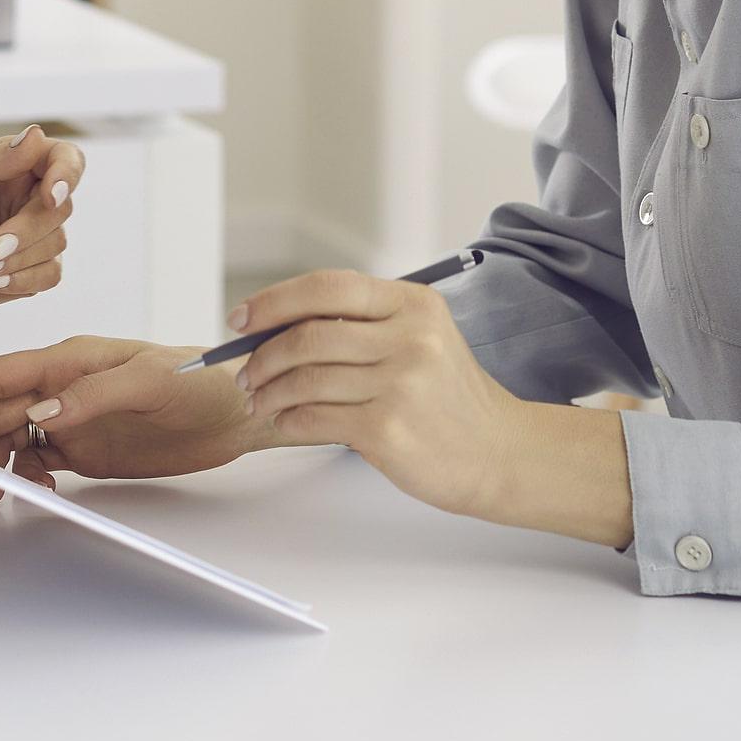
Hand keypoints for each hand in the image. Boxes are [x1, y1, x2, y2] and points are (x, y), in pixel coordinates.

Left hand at [0, 125, 85, 335]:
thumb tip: (36, 135)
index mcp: (12, 167)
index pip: (63, 158)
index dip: (67, 173)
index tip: (52, 196)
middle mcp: (28, 197)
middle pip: (61, 207)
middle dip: (28, 230)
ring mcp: (32, 235)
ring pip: (57, 242)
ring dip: (19, 259)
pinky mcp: (30, 269)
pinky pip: (50, 274)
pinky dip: (22, 280)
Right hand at [0, 334, 270, 505]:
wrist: (238, 410)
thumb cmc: (202, 380)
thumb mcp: (149, 382)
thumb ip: (92, 395)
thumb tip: (39, 415)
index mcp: (70, 359)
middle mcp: (62, 387)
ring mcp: (72, 417)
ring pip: (8, 438)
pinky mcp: (85, 447)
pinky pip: (37, 461)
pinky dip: (23, 478)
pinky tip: (33, 494)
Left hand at [231, 269, 632, 542]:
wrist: (499, 454)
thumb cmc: (449, 399)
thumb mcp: (421, 339)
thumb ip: (363, 324)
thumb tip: (275, 324)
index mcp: (413, 304)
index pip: (327, 286)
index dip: (274, 301)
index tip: (242, 319)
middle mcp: (409, 337)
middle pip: (308, 334)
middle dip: (262, 354)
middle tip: (243, 372)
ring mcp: (400, 384)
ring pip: (304, 378)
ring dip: (268, 390)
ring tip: (259, 400)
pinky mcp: (388, 429)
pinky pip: (314, 417)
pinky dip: (288, 419)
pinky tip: (285, 421)